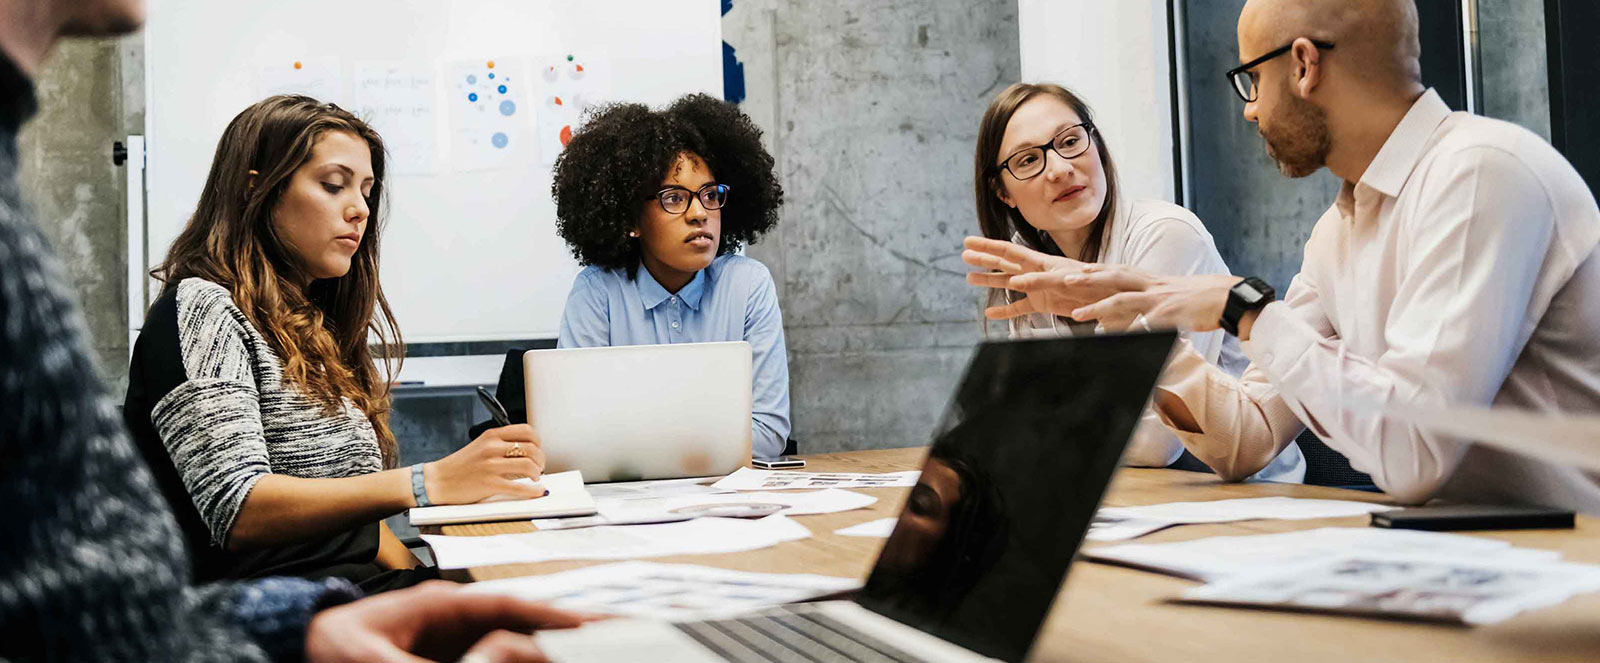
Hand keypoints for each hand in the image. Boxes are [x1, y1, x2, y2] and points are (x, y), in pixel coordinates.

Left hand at [305, 581, 593, 662]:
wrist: (301, 648)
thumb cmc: (332, 645)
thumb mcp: (373, 658)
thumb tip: (482, 662)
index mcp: (440, 605)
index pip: (505, 606)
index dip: (548, 614)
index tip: (586, 626)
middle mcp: (454, 622)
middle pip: (518, 625)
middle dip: (561, 630)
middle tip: (608, 638)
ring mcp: (452, 644)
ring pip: (508, 644)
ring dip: (543, 646)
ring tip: (588, 649)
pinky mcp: (446, 660)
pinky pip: (487, 657)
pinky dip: (516, 657)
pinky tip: (540, 656)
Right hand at [426, 424, 545, 504]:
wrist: (438, 481)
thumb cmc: (459, 466)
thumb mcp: (480, 446)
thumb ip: (500, 445)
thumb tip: (527, 452)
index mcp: (491, 436)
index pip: (526, 430)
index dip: (538, 441)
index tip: (538, 449)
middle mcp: (492, 448)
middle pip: (531, 448)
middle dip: (541, 459)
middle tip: (539, 467)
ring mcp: (491, 466)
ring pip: (528, 465)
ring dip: (537, 473)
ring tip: (535, 477)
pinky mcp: (490, 484)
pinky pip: (519, 487)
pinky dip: (533, 491)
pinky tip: (536, 491)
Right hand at [962, 236, 1146, 318]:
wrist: (1117, 298)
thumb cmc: (1100, 286)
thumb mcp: (1077, 281)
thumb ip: (1052, 281)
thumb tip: (1026, 281)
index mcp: (1044, 262)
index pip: (1011, 252)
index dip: (989, 247)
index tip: (969, 242)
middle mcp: (1038, 272)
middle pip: (1005, 262)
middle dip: (984, 257)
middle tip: (963, 252)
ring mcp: (1038, 288)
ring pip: (1008, 283)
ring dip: (989, 280)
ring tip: (968, 279)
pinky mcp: (1044, 304)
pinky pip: (1020, 308)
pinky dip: (1006, 311)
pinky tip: (989, 314)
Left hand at [1067, 272, 1242, 332]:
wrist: (1228, 297)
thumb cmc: (1196, 299)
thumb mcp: (1166, 297)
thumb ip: (1144, 306)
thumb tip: (1121, 322)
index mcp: (1148, 280)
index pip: (1115, 271)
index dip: (1092, 270)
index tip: (1070, 270)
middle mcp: (1149, 285)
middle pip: (1111, 278)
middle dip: (1085, 279)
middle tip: (1063, 279)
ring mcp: (1158, 299)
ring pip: (1122, 299)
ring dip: (1097, 306)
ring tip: (1075, 314)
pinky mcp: (1169, 314)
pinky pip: (1145, 324)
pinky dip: (1129, 330)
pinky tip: (1114, 338)